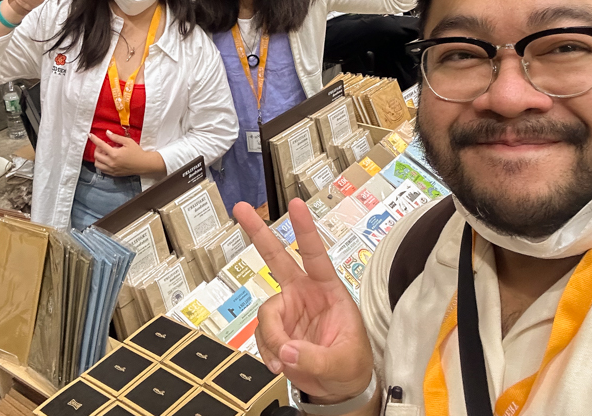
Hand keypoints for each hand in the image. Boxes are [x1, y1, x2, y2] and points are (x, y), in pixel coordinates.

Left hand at [89, 130, 161, 176]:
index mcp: (114, 154)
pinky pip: (102, 170)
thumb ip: (116, 137)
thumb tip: (107, 133)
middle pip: (96, 155)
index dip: (94, 139)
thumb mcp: (128, 142)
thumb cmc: (137, 152)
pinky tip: (107, 159)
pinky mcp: (114, 174)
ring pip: (97, 164)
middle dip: (97, 148)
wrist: (144, 164)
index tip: (90, 135)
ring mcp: (112, 169)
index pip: (101, 145)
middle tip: (103, 145)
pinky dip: (102, 164)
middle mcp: (111, 163)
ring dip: (98, 157)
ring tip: (105, 153)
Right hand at [234, 199, 374, 402]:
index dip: (304, 229)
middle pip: (276, 258)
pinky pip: (261, 336)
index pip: (315, 254)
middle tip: (240, 208)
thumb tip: (286, 351)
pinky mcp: (276, 330)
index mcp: (327, 290)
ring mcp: (287, 311)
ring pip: (266, 314)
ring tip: (286, 360)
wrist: (339, 388)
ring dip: (272, 339)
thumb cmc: (350, 364)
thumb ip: (315, 358)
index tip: (295, 204)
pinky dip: (268, 353)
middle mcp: (303, 294)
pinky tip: (280, 364)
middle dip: (258, 232)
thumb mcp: (343, 362)